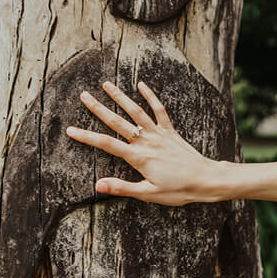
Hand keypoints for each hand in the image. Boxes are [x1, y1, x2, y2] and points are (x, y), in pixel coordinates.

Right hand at [66, 81, 225, 205]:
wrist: (206, 179)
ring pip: (136, 111)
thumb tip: (98, 185)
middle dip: (98, 108)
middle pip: (117, 122)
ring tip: (106, 84)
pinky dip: (151, 97)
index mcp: (139, 157)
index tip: (70, 129)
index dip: (87, 137)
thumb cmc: (178, 190)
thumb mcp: (148, 193)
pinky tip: (142, 85)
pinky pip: (160, 110)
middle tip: (83, 95)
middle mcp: (147, 141)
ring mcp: (159, 134)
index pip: (106, 144)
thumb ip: (122, 187)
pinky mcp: (171, 131)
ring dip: (121, 96)